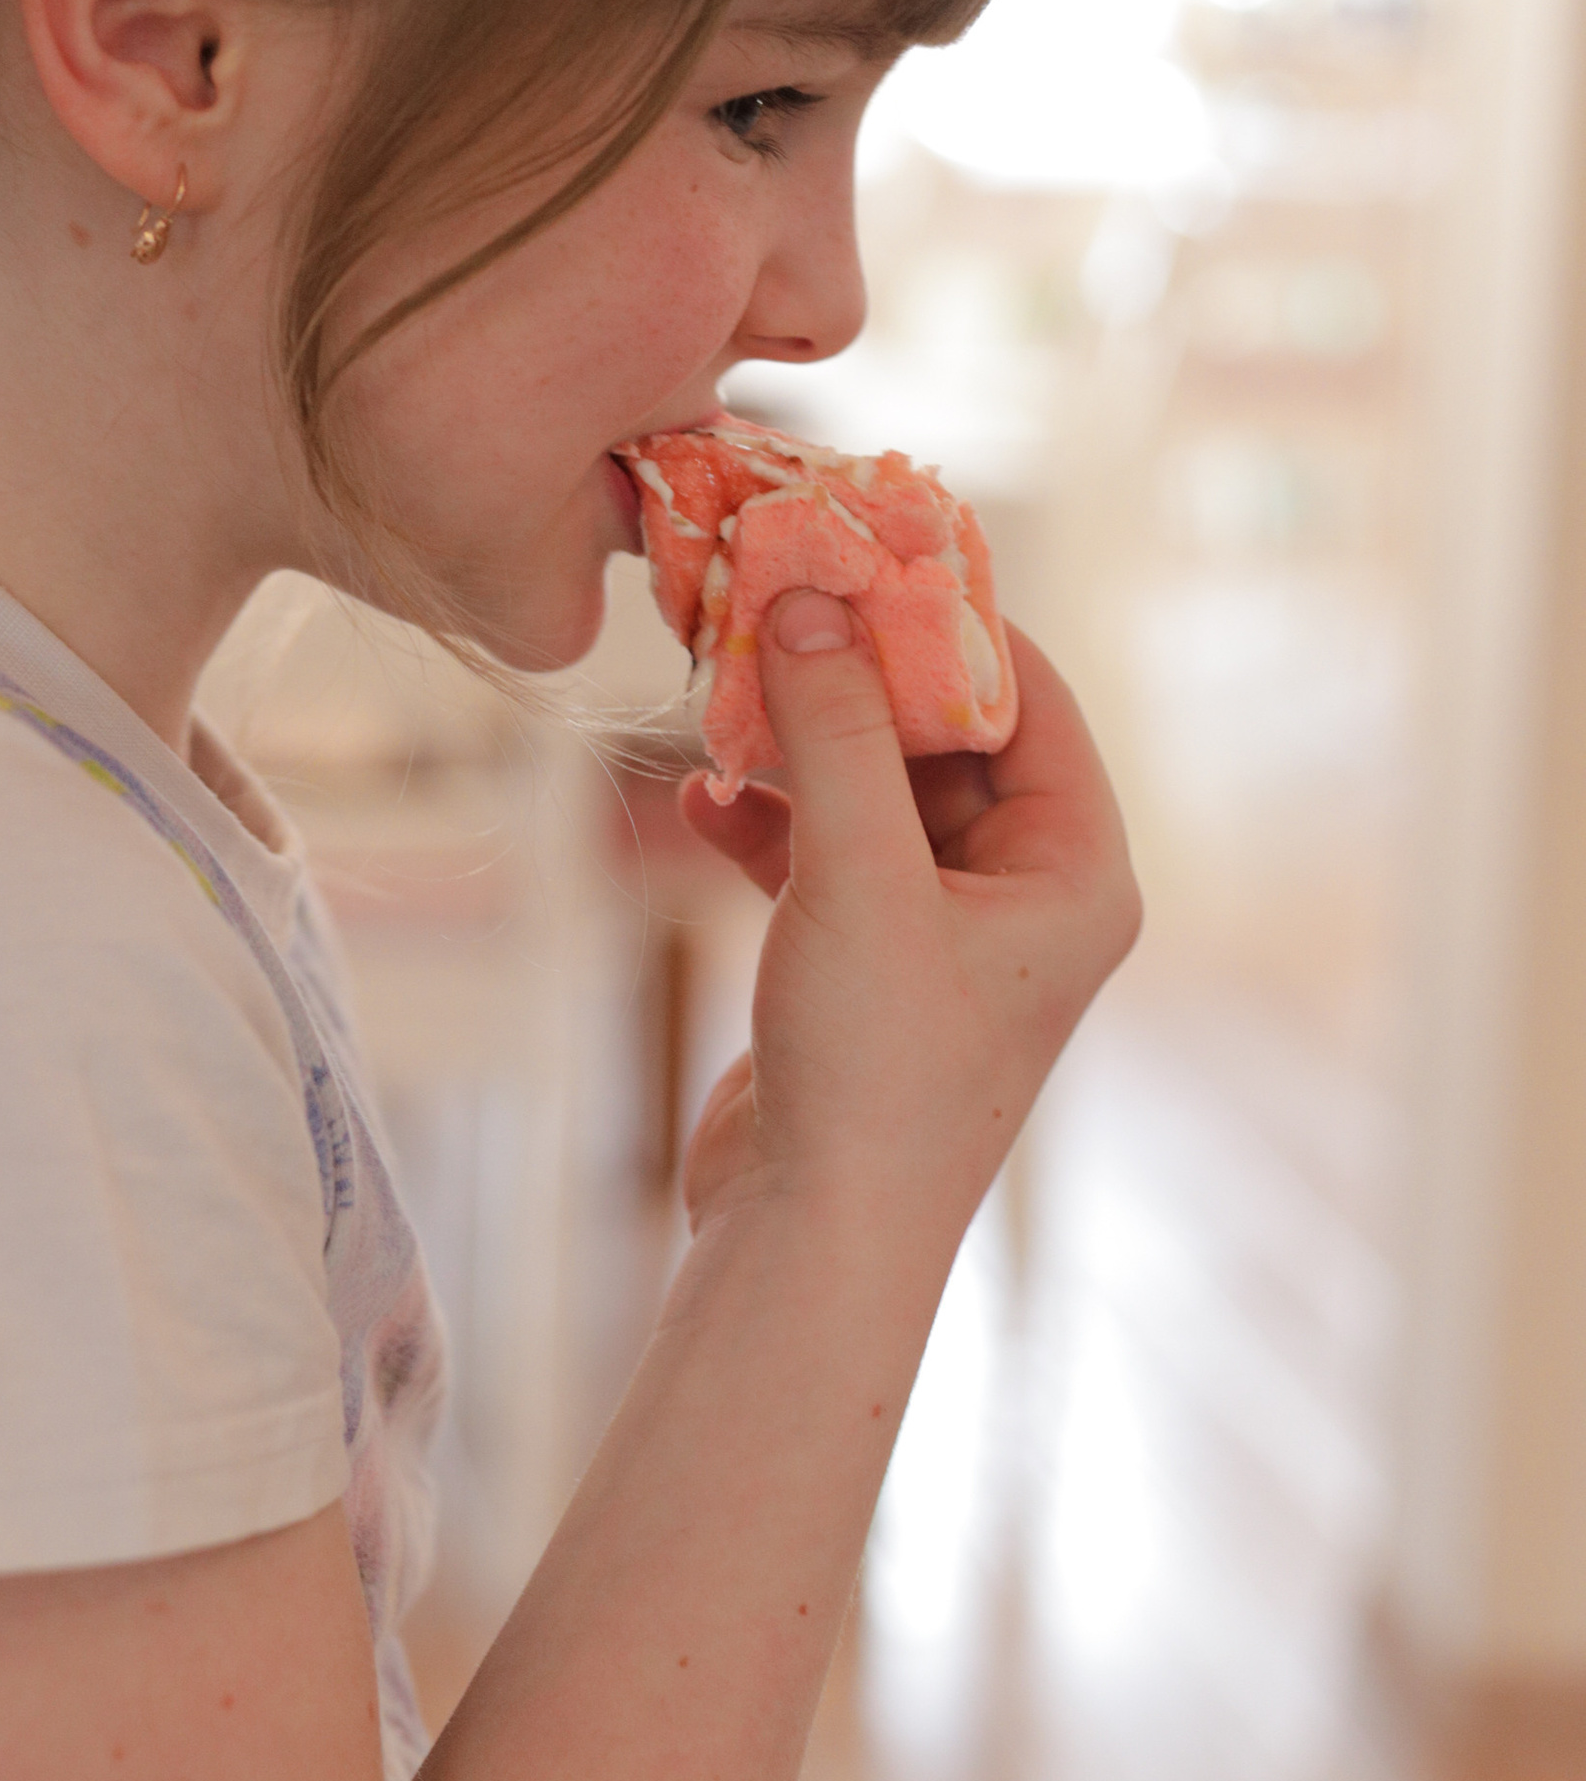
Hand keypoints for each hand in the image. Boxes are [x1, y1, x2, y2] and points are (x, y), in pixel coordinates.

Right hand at [674, 593, 1137, 1240]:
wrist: (809, 1238)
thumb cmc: (874, 1073)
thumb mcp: (857, 878)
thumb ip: (836, 731)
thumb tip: (806, 595)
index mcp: (1077, 874)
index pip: (1029, 698)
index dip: (950, 618)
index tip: (867, 542)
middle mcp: (1026, 897)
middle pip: (946, 736)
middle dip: (855, 672)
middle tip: (773, 596)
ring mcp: (944, 933)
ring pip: (874, 789)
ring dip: (800, 742)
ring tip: (720, 692)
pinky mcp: (866, 965)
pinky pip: (824, 850)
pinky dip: (768, 817)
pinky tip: (702, 797)